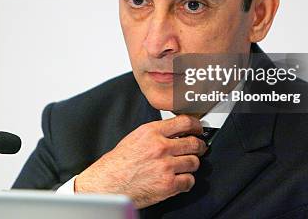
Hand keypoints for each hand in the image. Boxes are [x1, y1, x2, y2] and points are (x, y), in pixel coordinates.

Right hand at [74, 114, 207, 207]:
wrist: (108, 183)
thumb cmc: (119, 162)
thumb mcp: (136, 137)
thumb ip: (157, 133)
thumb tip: (176, 132)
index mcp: (152, 132)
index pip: (184, 122)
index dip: (196, 126)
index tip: (198, 129)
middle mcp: (160, 147)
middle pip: (193, 143)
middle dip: (199, 146)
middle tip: (198, 148)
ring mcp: (166, 166)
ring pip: (194, 162)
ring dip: (192, 165)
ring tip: (185, 166)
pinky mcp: (168, 184)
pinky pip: (189, 181)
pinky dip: (187, 182)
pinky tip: (180, 180)